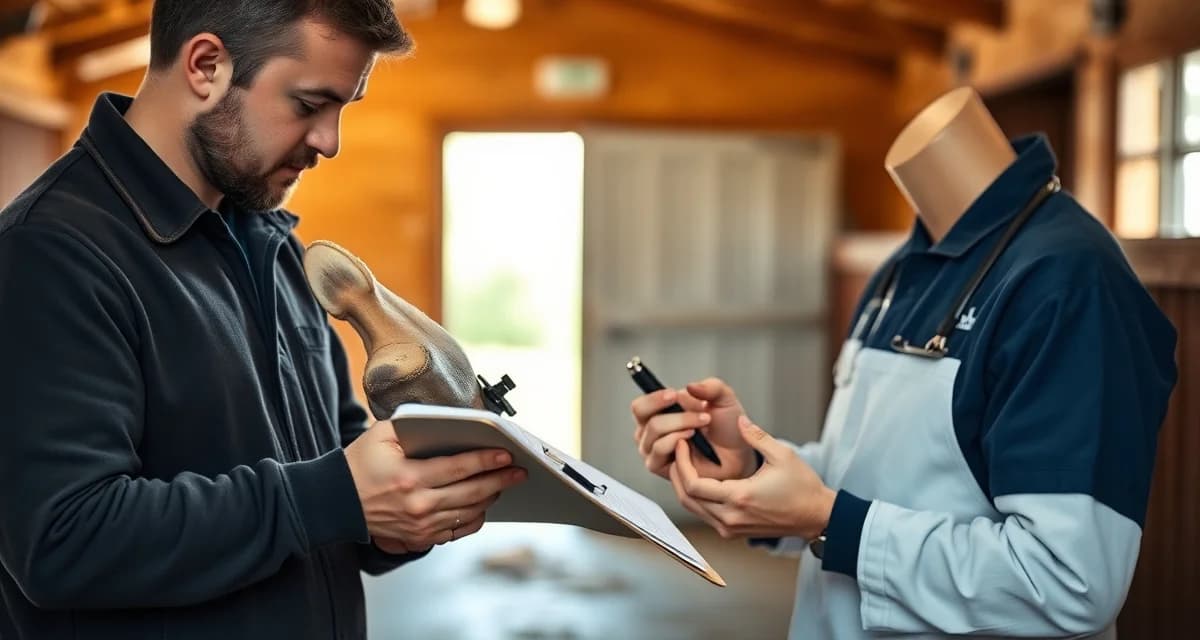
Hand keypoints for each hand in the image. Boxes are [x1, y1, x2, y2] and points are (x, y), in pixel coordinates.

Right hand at [344, 420, 527, 551]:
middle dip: (500, 480)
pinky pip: (458, 531)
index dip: (486, 460)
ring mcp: (420, 526)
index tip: (506, 454)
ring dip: (491, 497)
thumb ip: (413, 423)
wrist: (336, 502)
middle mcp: (418, 505)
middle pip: (472, 493)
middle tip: (520, 471)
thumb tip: (450, 419)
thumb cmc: (359, 463)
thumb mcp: (381, 435)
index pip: (459, 468)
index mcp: (410, 478)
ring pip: (469, 513)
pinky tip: (483, 504)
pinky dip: (475, 518)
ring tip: (504, 483)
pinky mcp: (420, 539)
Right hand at [631, 377, 755, 480]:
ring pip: (653, 429)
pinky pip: (658, 448)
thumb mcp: (724, 399)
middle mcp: (651, 430)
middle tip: (698, 411)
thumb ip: (710, 387)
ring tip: (701, 425)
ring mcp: (653, 448)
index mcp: (660, 412)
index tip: (673, 395)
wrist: (738, 454)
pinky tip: (692, 438)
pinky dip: (675, 440)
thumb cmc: (728, 429)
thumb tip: (690, 386)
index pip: (641, 404)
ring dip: (679, 424)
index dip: (654, 397)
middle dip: (673, 411)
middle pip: (642, 414)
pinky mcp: (658, 465)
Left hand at [668, 415, 834, 540]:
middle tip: (677, 450)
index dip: (682, 463)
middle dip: (677, 473)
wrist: (816, 517)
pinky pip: (704, 514)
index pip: (693, 485)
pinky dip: (696, 497)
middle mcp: (730, 517)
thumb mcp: (782, 455)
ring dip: (684, 485)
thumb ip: (757, 436)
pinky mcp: (733, 532)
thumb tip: (739, 420)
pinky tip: (699, 477)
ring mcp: (730, 528)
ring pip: (693, 508)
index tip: (681, 443)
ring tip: (684, 461)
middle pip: (686, 498)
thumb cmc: (803, 488)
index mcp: (739, 498)